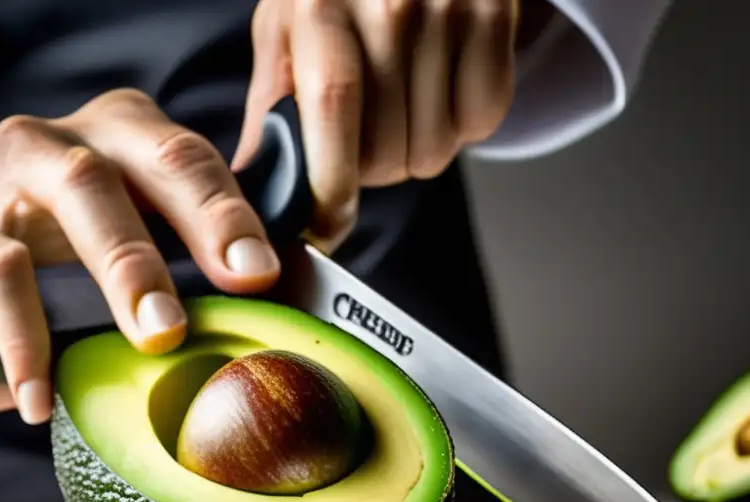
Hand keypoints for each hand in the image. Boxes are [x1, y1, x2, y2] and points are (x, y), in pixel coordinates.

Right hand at [0, 92, 282, 425]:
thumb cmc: (63, 233)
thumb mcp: (134, 216)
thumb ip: (193, 246)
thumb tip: (278, 304)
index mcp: (106, 134)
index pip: (174, 158)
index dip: (220, 216)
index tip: (256, 276)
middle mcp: (27, 149)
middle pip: (87, 189)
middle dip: (131, 265)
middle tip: (165, 331)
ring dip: (35, 339)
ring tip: (54, 397)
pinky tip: (14, 400)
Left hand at [234, 0, 521, 249]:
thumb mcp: (285, 33)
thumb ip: (270, 110)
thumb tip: (257, 188)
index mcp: (320, 7)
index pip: (333, 109)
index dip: (332, 185)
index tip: (326, 230)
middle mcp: (386, 2)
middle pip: (386, 150)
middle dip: (371, 171)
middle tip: (365, 133)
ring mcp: (446, 6)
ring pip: (435, 148)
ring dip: (417, 151)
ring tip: (403, 105)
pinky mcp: (493, 15)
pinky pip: (484, 119)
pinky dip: (464, 124)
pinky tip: (442, 89)